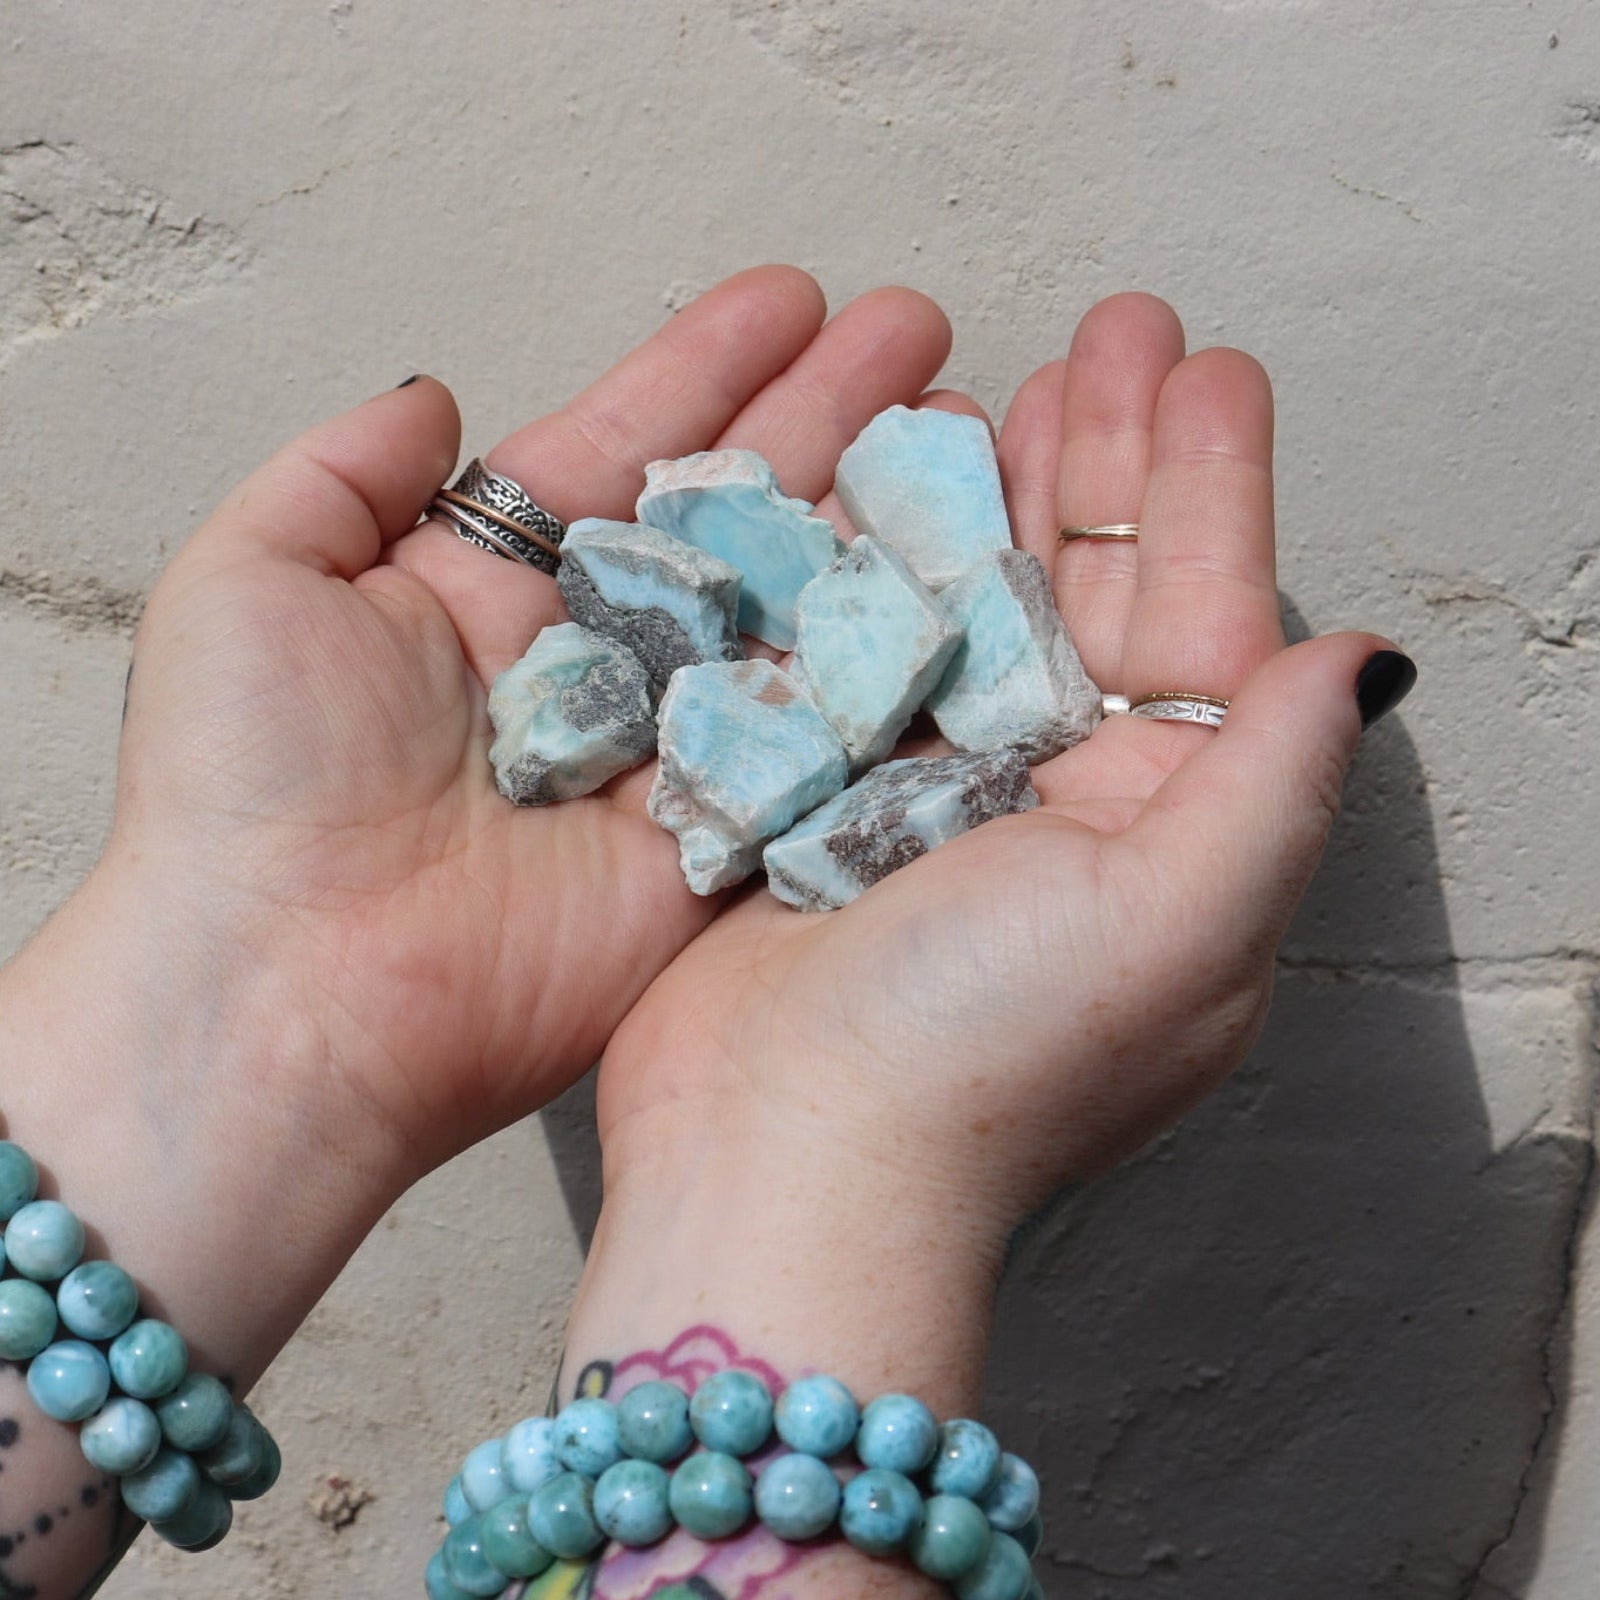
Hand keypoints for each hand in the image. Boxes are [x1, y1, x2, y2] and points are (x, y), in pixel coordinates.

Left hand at [61, 266, 968, 1189]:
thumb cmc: (251, 789)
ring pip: (797, 615)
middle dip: (828, 422)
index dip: (709, 372)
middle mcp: (598, 664)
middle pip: (734, 519)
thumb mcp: (249, 581)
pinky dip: (895, 667)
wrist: (300, 990)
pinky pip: (826, 742)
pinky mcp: (727, 842)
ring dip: (881, 523)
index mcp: (492, 593)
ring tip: (974, 427)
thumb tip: (434, 400)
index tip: (794, 299)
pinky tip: (969, 580)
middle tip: (920, 338)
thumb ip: (343, 471)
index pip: (625, 453)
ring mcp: (673, 753)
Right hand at [595, 293, 1413, 1249]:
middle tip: (1114, 330)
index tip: (1208, 370)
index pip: (1204, 626)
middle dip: (1110, 460)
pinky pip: (870, 640)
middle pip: (1096, 593)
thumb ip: (1274, 785)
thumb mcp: (1174, 926)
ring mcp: (936, 791)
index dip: (1212, 490)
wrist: (778, 1157)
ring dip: (1000, 488)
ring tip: (1012, 377)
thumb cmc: (980, 1059)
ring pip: (983, 601)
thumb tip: (1357, 663)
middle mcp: (1059, 803)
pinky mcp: (827, 789)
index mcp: (1161, 829)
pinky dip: (881, 553)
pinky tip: (889, 471)